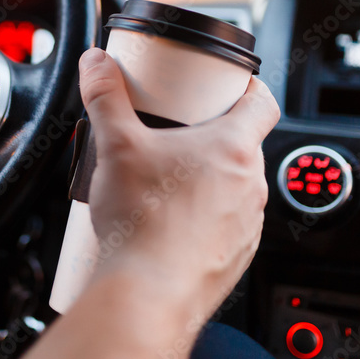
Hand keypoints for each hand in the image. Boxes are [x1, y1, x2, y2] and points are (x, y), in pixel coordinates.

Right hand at [79, 47, 279, 321]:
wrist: (147, 295)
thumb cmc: (142, 223)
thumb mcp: (115, 145)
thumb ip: (105, 97)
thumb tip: (96, 63)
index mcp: (233, 148)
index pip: (263, 102)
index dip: (248, 88)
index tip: (229, 85)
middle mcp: (250, 184)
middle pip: (242, 144)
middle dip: (211, 135)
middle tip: (176, 133)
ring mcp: (247, 223)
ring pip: (234, 186)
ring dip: (208, 178)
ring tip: (166, 180)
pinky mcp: (236, 255)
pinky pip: (226, 224)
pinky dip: (204, 217)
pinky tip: (170, 220)